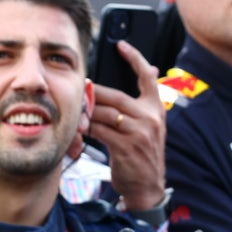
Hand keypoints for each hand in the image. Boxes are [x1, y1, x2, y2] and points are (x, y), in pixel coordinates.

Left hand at [88, 40, 166, 211]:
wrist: (147, 187)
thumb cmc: (142, 155)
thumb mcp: (149, 127)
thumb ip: (142, 104)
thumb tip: (150, 70)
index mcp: (156, 109)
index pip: (148, 77)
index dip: (135, 58)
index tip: (122, 44)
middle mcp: (151, 117)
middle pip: (115, 95)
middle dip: (93, 93)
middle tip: (78, 91)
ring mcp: (140, 132)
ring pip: (103, 113)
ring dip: (84, 114)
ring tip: (74, 115)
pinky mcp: (127, 146)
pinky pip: (99, 130)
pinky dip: (85, 129)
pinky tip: (78, 131)